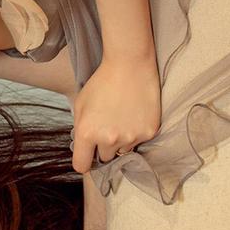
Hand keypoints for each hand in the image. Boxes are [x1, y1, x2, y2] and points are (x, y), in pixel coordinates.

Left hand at [70, 54, 160, 173]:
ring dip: (121, 141)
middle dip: (104, 147)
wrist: (130, 64)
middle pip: (105, 159)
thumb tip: (86, 147)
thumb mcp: (81, 103)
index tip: (88, 154)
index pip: (81, 166)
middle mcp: (108, 139)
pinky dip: (136, 132)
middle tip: (108, 127)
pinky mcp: (148, 132)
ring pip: (123, 151)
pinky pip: (139, 141)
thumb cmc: (102, 81)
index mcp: (87, 133)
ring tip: (123, 117)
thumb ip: (81, 128)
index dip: (84, 160)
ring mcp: (130, 137)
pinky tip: (135, 114)